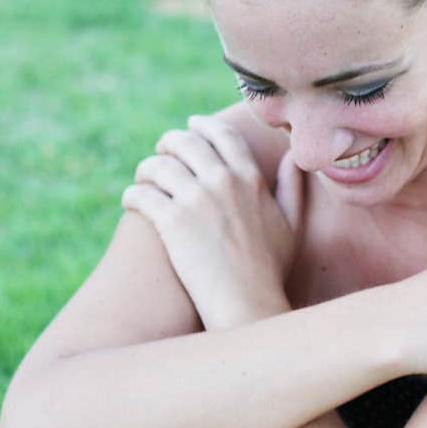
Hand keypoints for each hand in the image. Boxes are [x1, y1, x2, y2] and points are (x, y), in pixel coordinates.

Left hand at [121, 115, 305, 329]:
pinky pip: (141, 193)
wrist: (247, 302)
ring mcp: (196, 200)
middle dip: (168, 143)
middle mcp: (223, 181)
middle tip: (161, 154)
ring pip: (157, 165)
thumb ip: (292, 186)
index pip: (222, 134)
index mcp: (250, 178)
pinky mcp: (171, 221)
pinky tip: (131, 202)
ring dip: (146, 169)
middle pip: (185, 142)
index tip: (191, 126)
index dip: (202, 125)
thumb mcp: (291, 224)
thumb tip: (294, 157)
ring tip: (143, 180)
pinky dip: (132, 195)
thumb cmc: (270, 269)